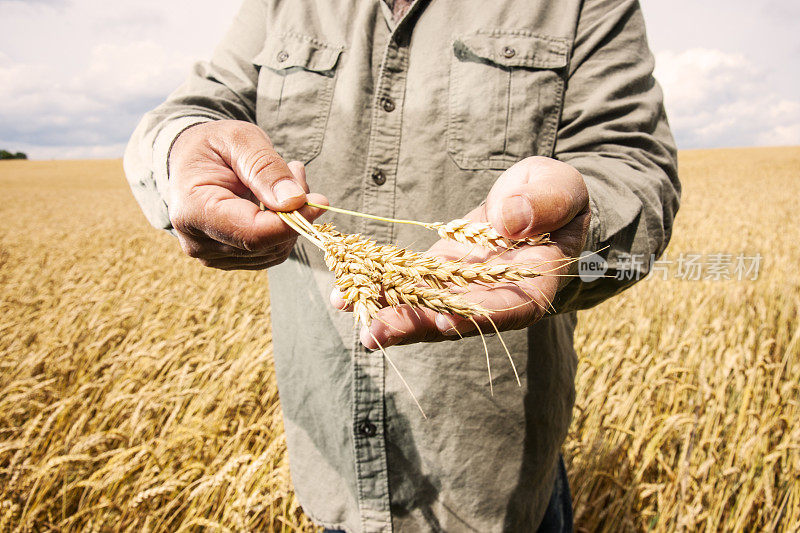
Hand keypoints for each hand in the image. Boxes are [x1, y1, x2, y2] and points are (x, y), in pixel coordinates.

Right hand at [167, 120, 326, 269]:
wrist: (189, 159)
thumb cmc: (212, 145)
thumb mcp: (240, 139)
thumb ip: (266, 168)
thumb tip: (295, 201)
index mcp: (193, 210)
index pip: (252, 233)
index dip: (292, 222)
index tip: (319, 201)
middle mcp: (197, 242)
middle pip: (266, 244)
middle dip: (294, 213)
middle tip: (296, 172)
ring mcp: (212, 255)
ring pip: (273, 251)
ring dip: (291, 219)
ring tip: (287, 179)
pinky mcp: (227, 259)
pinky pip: (270, 252)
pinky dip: (283, 228)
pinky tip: (278, 200)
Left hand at [334, 156, 589, 347]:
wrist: (536, 199)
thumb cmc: (556, 195)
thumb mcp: (559, 189)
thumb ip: (543, 203)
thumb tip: (511, 220)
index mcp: (530, 286)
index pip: (505, 309)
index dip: (473, 317)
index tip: (442, 320)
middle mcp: (490, 298)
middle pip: (451, 317)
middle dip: (412, 325)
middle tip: (373, 334)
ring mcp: (459, 288)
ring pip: (421, 305)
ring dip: (383, 308)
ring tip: (345, 304)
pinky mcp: (436, 274)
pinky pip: (405, 283)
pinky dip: (377, 285)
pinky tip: (344, 287)